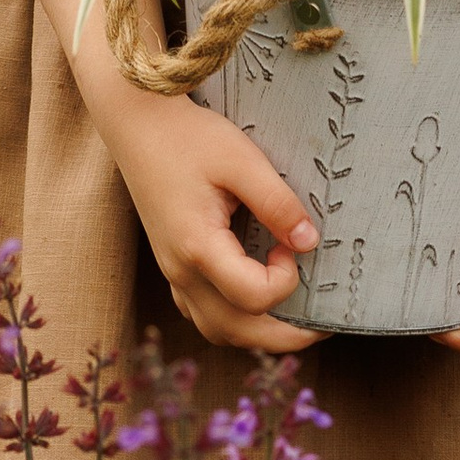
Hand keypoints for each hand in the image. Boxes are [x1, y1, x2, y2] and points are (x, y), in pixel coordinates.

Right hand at [102, 90, 321, 354]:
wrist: (137, 123)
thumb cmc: (189, 137)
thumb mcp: (242, 160)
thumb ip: (278, 203)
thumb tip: (309, 242)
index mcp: (198, 247)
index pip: (253, 296)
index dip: (286, 279)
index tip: (292, 243)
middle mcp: (181, 270)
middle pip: (234, 332)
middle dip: (284, 336)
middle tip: (321, 323)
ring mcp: (172, 272)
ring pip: (215, 330)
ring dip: (257, 334)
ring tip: (294, 319)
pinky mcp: (172, 265)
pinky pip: (202, 313)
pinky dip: (234, 319)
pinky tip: (255, 300)